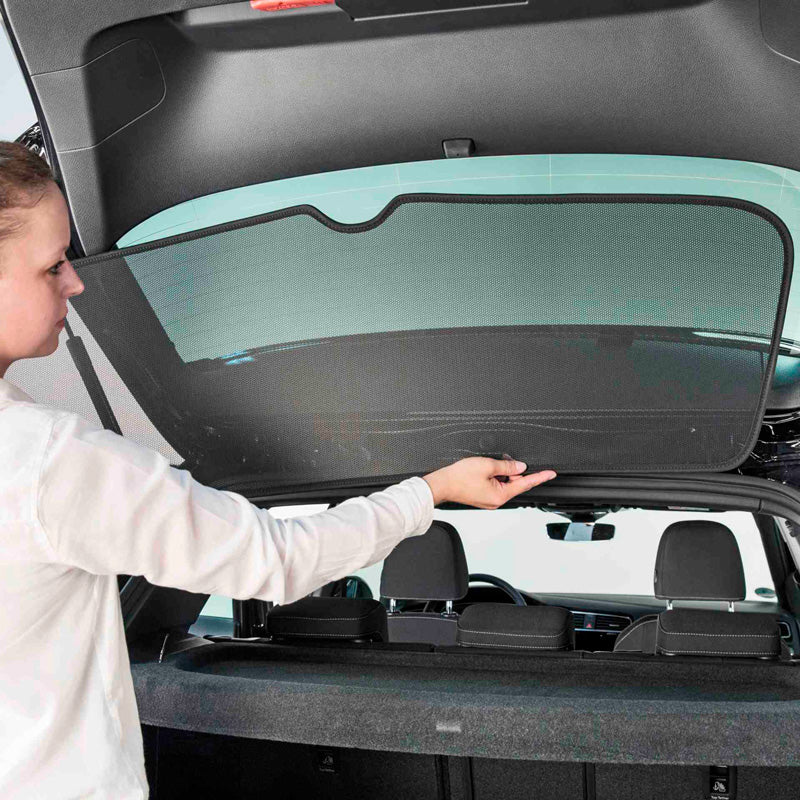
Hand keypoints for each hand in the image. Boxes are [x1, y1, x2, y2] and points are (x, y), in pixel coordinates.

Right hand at [422, 457, 556, 507]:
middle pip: (514, 483)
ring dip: (502, 473)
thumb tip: (520, 467)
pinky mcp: (482, 497)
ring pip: (504, 483)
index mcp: (500, 495)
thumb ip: (507, 466)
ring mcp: (489, 500)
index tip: (551, 474)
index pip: (526, 484)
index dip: (540, 477)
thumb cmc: (459, 477)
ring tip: (489, 466)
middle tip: (504, 460)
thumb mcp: (487, 465)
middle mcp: (496, 501)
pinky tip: (486, 470)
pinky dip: (495, 477)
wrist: (442, 484)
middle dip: (513, 471)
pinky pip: (495, 485)